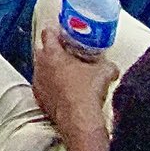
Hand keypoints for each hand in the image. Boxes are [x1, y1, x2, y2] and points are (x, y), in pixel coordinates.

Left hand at [31, 25, 115, 150]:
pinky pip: (42, 86)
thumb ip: (107, 65)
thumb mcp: (104, 72)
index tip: (63, 34)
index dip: (56, 32)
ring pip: (40, 68)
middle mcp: (40, 64)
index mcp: (52, 53)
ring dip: (50, 69)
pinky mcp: (38, 97)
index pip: (48, 33)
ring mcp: (37, 81)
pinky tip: (63, 91)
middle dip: (52, 50)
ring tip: (66, 74)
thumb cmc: (87, 91)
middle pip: (42, 50)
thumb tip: (112, 67)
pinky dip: (49, 86)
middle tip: (66, 54)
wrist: (79, 118)